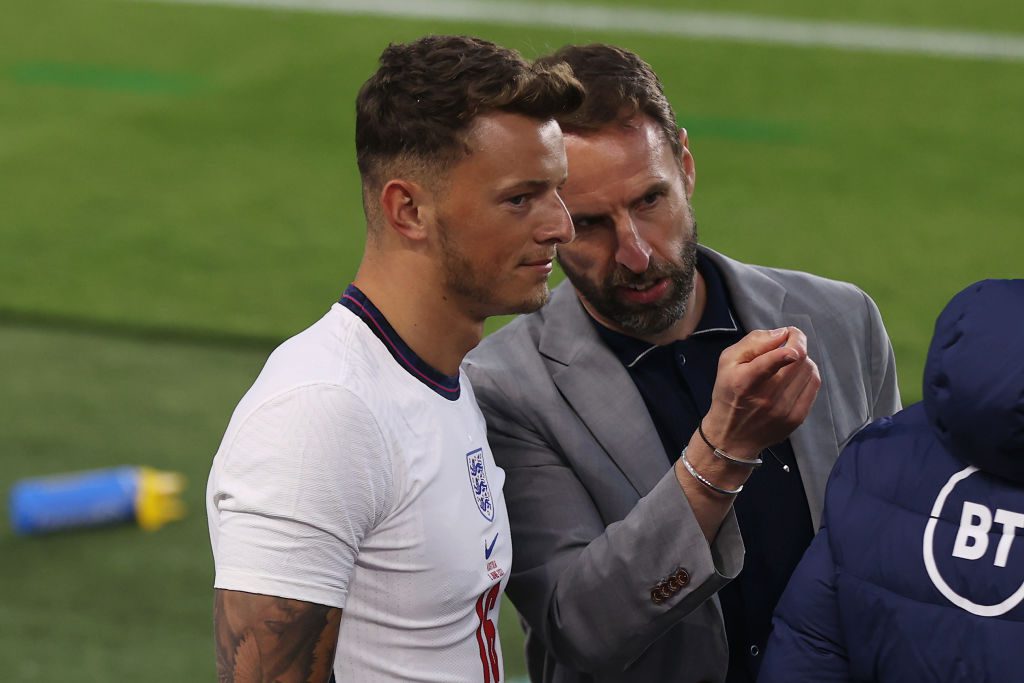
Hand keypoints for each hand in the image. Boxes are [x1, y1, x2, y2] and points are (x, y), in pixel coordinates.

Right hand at [701, 327, 819, 457]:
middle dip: (797, 343)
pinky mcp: (797, 418)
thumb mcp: (727, 362)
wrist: (732, 437)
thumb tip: (781, 334)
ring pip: (809, 370)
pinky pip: (813, 385)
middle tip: (790, 340)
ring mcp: (784, 410)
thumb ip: (752, 343)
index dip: (790, 345)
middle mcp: (766, 397)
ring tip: (790, 360)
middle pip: (798, 360)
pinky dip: (808, 373)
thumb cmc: (728, 394)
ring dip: (803, 358)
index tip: (790, 334)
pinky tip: (796, 374)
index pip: (772, 361)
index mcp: (744, 382)